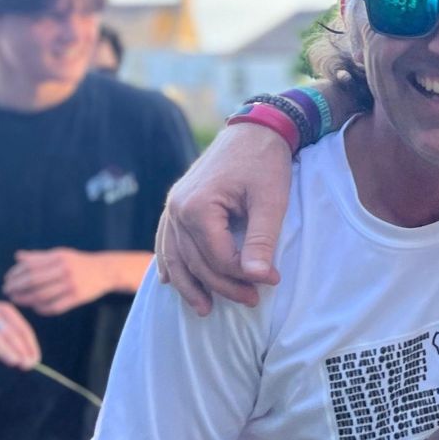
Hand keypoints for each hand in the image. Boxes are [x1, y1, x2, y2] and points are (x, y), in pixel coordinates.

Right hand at [0, 290, 40, 369]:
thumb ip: (12, 333)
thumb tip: (27, 356)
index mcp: (5, 311)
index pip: (22, 329)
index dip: (30, 345)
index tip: (35, 360)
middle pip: (9, 334)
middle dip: (21, 350)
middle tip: (28, 365)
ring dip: (5, 350)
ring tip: (15, 361)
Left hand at [3, 249, 113, 315]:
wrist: (105, 271)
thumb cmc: (77, 262)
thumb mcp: (60, 254)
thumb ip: (39, 257)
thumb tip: (18, 257)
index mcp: (59, 257)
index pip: (31, 266)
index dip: (16, 273)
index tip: (7, 279)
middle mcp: (65, 270)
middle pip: (33, 281)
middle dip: (16, 287)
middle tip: (6, 291)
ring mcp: (72, 284)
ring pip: (42, 295)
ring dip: (25, 299)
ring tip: (16, 300)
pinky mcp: (78, 297)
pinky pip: (54, 307)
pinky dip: (41, 308)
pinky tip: (35, 307)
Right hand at [156, 123, 295, 314]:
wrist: (255, 129)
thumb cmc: (265, 162)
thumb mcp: (270, 200)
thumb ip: (262, 240)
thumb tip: (259, 278)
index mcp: (198, 207)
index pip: (217, 257)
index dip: (243, 275)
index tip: (271, 282)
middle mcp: (178, 209)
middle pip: (197, 261)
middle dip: (223, 286)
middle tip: (252, 301)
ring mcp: (173, 206)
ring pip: (176, 256)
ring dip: (189, 285)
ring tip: (206, 309)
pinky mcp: (178, 204)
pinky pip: (167, 240)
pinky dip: (170, 262)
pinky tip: (171, 281)